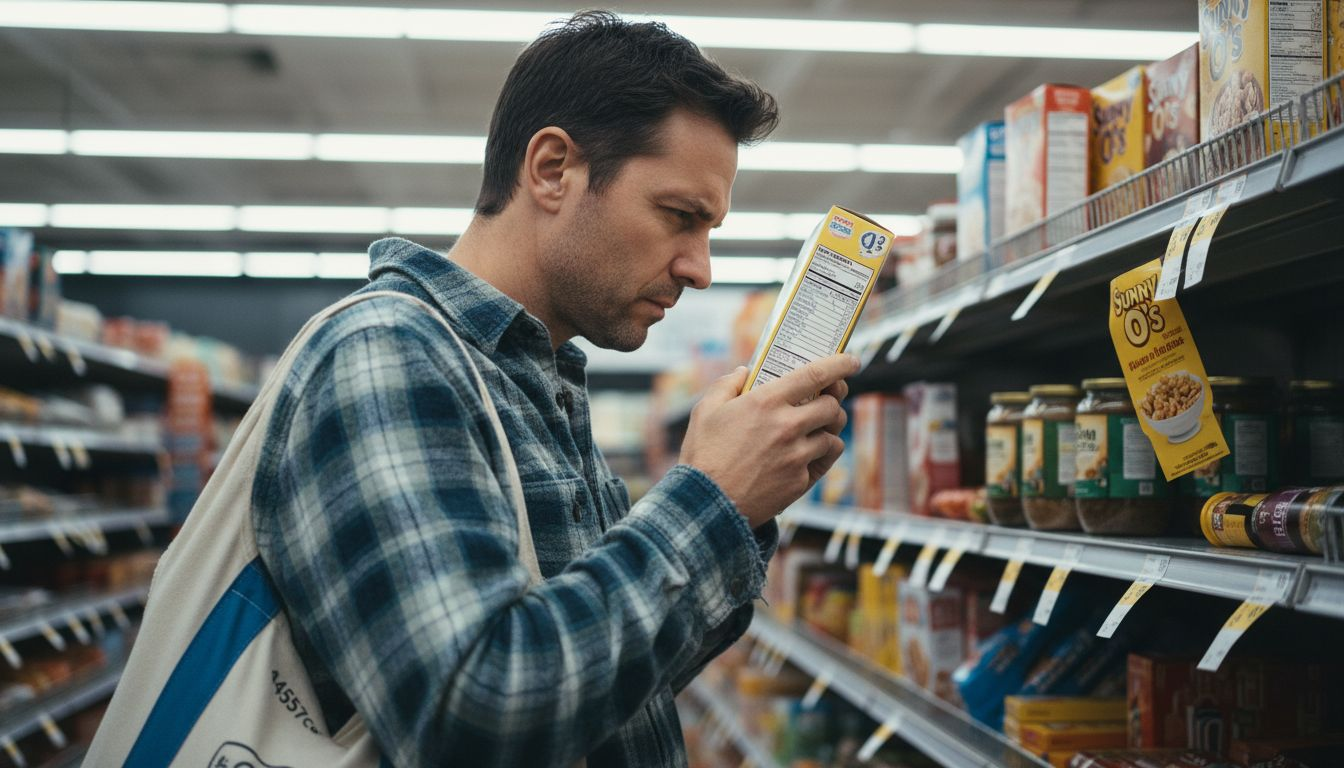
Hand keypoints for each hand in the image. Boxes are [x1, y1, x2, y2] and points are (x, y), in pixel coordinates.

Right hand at [679, 354, 858, 528]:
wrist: (706, 504)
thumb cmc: (703, 456)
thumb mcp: (705, 411)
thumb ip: (726, 385)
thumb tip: (744, 372)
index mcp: (766, 402)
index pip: (815, 375)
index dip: (839, 364)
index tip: (851, 361)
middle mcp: (787, 427)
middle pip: (832, 406)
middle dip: (833, 401)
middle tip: (827, 401)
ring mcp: (796, 456)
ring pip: (833, 437)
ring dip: (828, 431)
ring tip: (816, 430)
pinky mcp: (799, 481)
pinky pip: (823, 462)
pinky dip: (818, 456)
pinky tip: (805, 454)